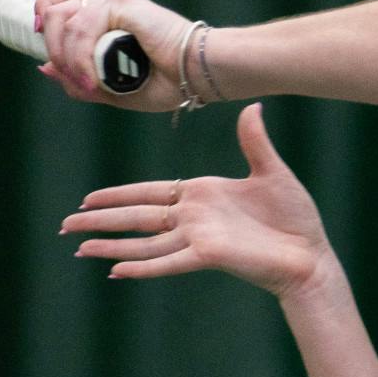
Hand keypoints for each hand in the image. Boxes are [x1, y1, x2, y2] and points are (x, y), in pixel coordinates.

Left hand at [31, 0, 194, 111]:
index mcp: (104, 20)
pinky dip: (81, 57)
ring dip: (67, 59)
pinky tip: (92, 78)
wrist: (197, 74)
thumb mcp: (112, 90)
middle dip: (53, 50)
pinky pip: (83, 27)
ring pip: (64, 21)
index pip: (59, 6)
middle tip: (75, 80)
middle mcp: (106, 5)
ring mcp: (113, 1)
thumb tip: (45, 67)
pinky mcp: (122, 3)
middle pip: (53, 13)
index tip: (46, 54)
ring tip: (87, 85)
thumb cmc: (167, 82)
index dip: (44, 23)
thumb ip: (79, 80)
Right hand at [60, 103, 335, 297]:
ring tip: (79, 248)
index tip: (88, 198)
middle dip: (100, 220)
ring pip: (144, 241)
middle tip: (66, 224)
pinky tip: (115, 270)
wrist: (310, 253)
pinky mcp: (209, 255)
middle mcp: (193, 218)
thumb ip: (254, 141)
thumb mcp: (272, 171)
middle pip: (136, 217)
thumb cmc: (294, 216)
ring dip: (111, 245)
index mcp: (201, 194)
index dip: (118, 195)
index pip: (149, 194)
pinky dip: (143, 265)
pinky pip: (168, 260)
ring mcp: (198, 238)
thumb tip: (253, 106)